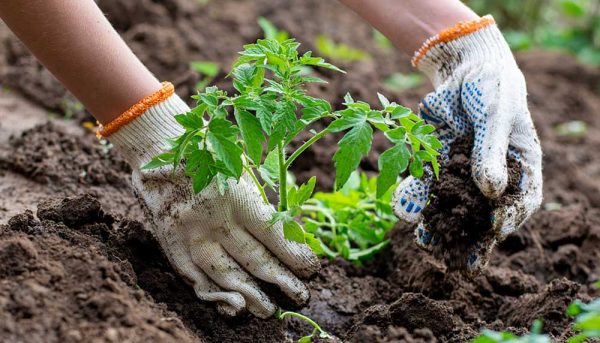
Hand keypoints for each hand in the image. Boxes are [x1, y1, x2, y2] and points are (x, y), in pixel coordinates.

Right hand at [132, 169, 318, 317]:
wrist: (158, 146)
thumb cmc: (211, 155)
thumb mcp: (243, 169)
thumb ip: (262, 202)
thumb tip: (291, 235)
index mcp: (236, 195)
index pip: (273, 236)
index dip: (296, 256)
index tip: (311, 268)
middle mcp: (213, 219)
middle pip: (254, 259)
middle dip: (282, 281)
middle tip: (301, 295)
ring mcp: (190, 235)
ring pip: (225, 275)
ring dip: (251, 296)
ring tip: (269, 310)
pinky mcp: (172, 244)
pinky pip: (195, 278)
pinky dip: (215, 296)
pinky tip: (233, 306)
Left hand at [392, 16, 541, 272]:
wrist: (462, 69)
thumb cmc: (491, 88)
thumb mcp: (495, 116)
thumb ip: (491, 152)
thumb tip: (491, 192)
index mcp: (521, 165)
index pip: (521, 200)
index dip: (509, 217)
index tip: (494, 227)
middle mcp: (493, 175)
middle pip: (485, 212)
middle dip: (472, 236)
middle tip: (461, 261)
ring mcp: (464, 172)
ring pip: (454, 204)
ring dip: (441, 224)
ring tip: (427, 241)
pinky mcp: (439, 163)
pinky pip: (429, 186)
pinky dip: (419, 199)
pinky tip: (407, 211)